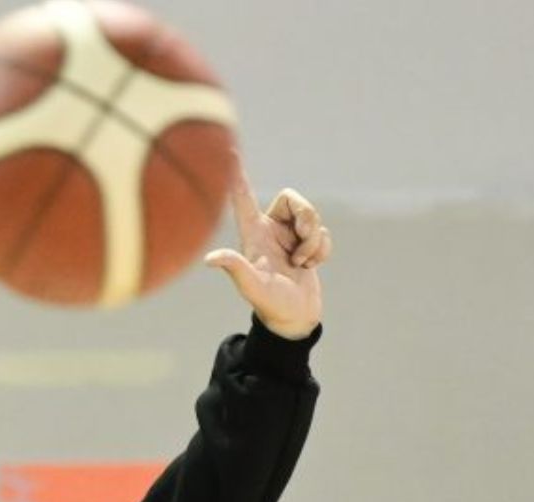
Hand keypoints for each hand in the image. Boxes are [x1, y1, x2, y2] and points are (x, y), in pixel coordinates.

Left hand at [203, 162, 329, 339]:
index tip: (231, 151)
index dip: (238, 177)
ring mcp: (290, 236)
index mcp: (253, 234)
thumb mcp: (252, 286)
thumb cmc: (269, 304)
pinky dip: (322, 249)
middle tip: (303, 243)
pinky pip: (322, 232)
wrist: (294, 318)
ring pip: (312, 216)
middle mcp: (270, 230)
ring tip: (302, 262)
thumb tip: (211, 259)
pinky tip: (311, 266)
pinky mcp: (307, 245)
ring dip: (314, 240)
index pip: (243, 199)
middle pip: (293, 198)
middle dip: (307, 216)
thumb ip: (236, 268)